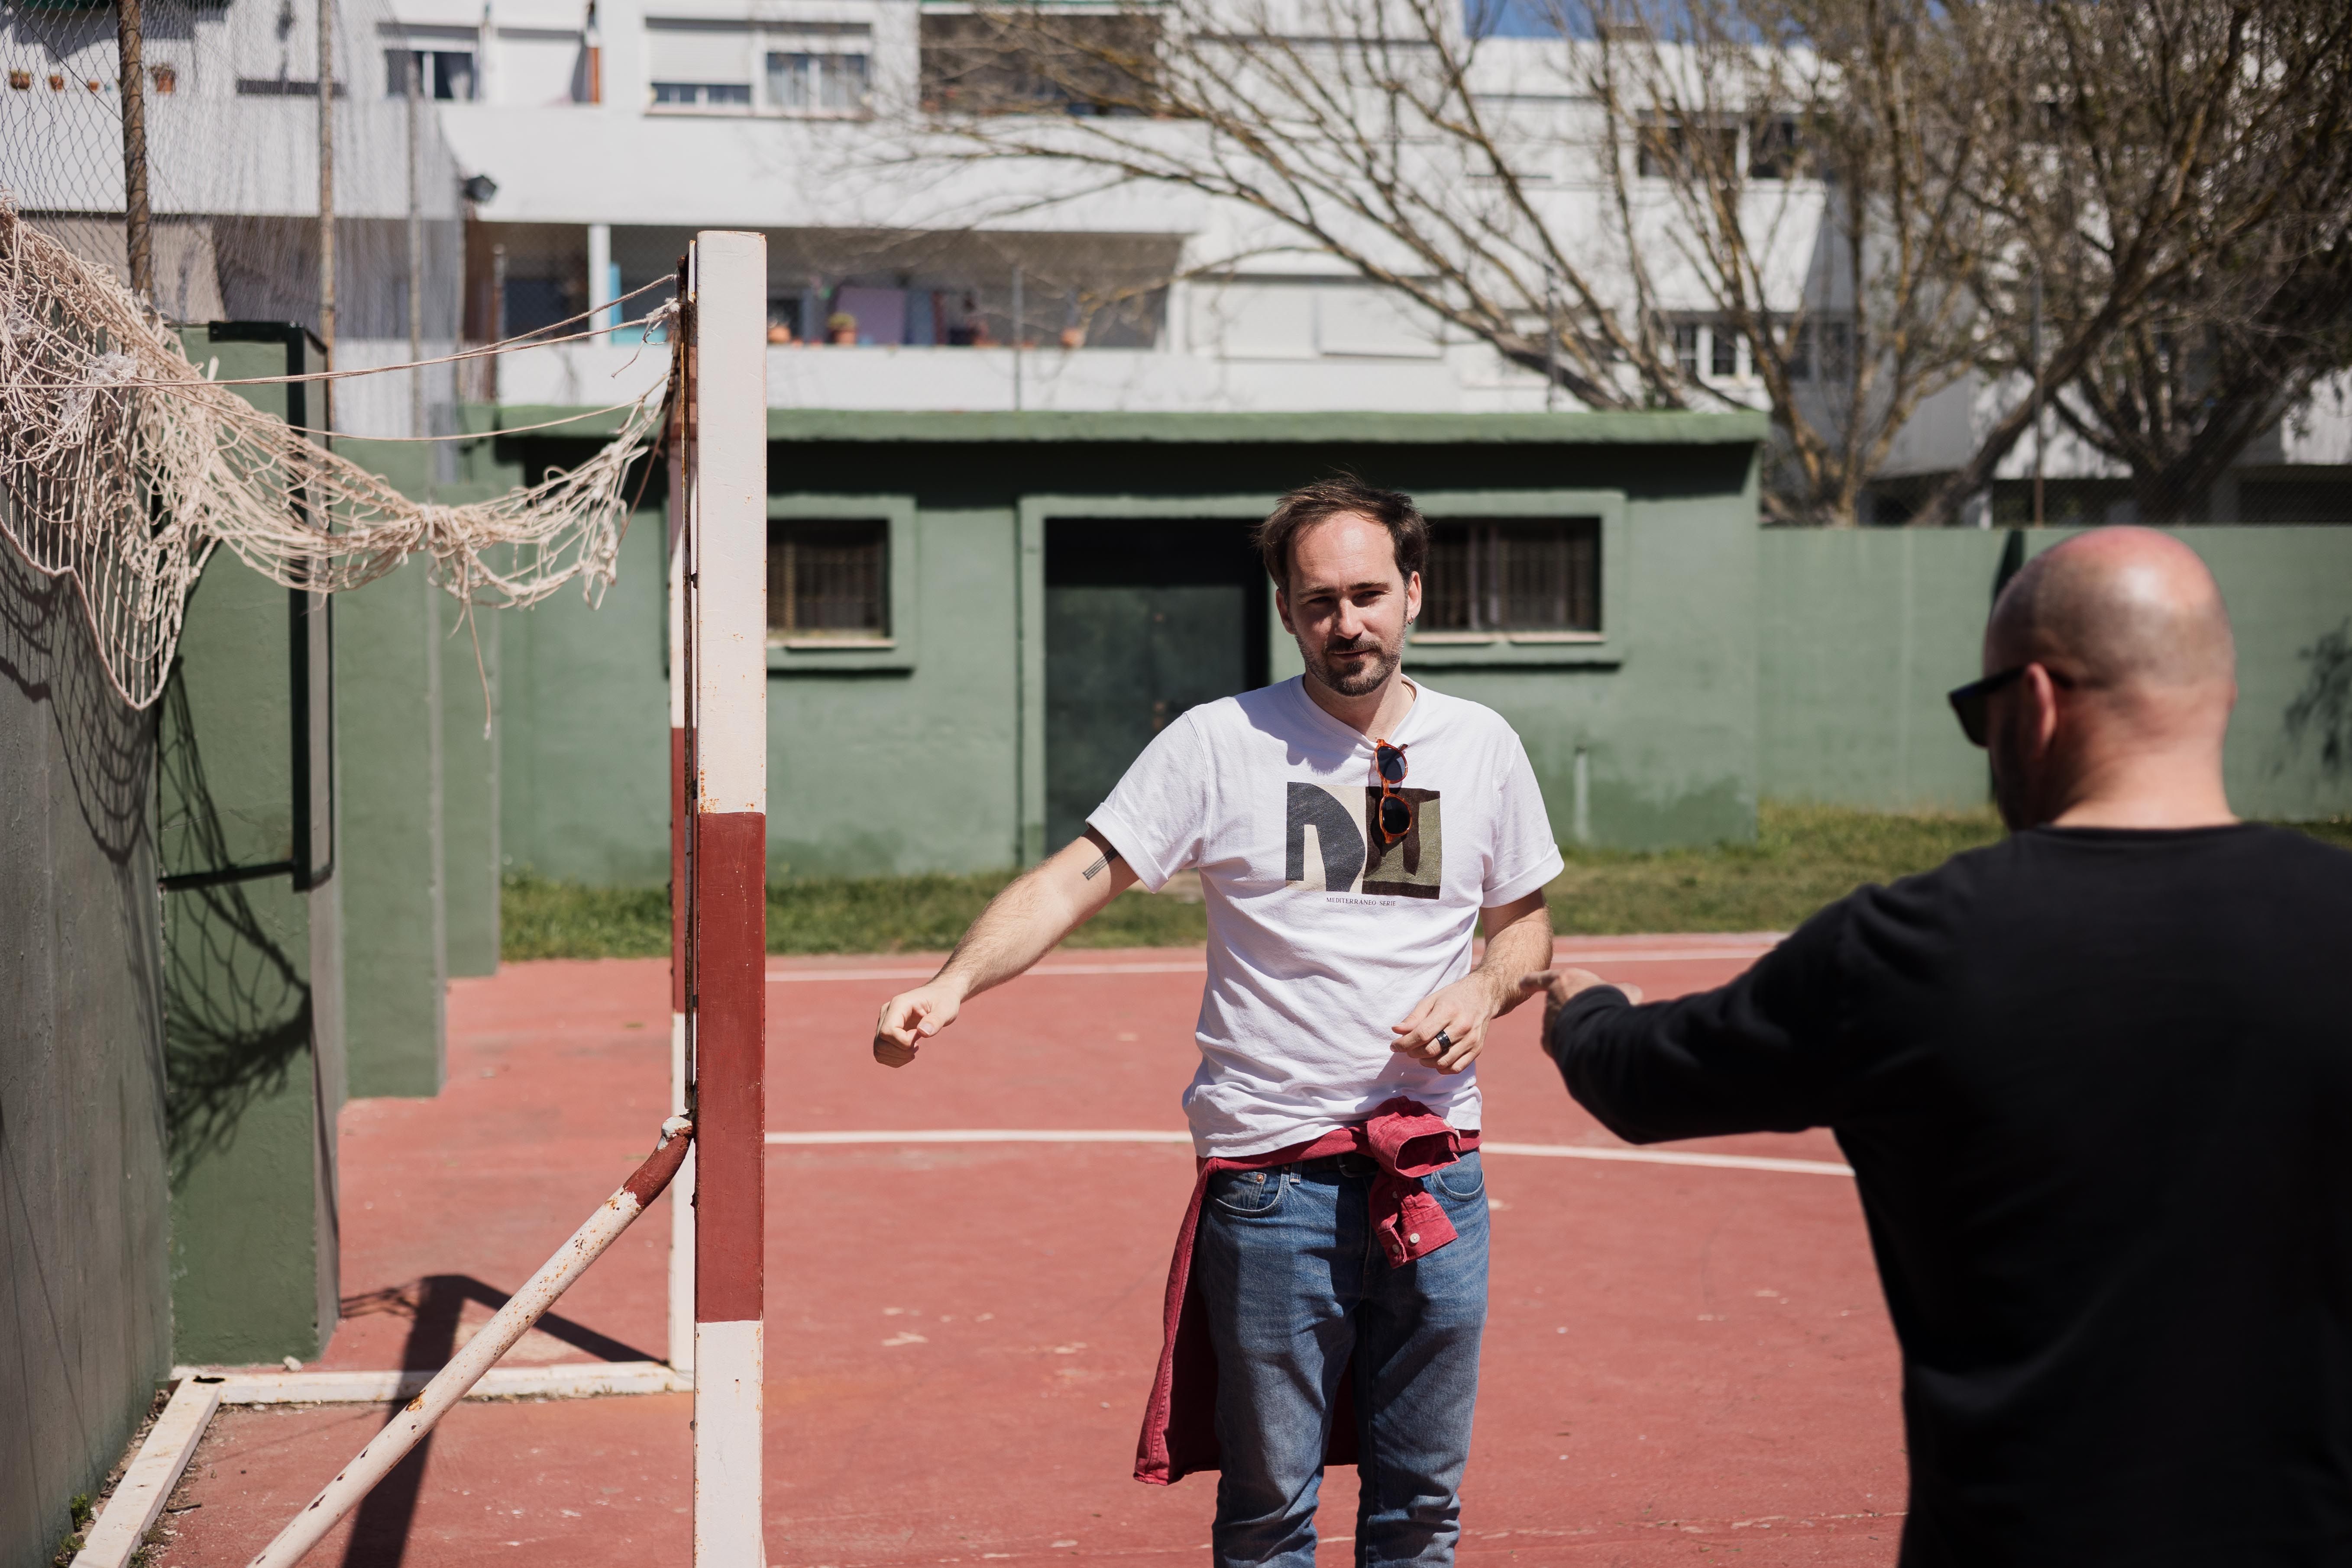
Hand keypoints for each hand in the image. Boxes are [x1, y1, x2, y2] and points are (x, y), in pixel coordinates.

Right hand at [873, 980, 964, 1067]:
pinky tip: (908, 1052)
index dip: (904, 1041)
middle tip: (917, 1046)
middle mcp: (887, 1012)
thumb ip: (936, 1020)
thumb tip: (923, 1032)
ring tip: (914, 1050)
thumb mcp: (946, 1009)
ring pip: (878, 1049)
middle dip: (901, 1052)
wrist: (940, 995)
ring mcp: (885, 1022)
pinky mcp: (887, 1031)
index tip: (919, 1036)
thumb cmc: (944, 1000)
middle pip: (880, 1042)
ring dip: (897, 1057)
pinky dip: (894, 1059)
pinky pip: (881, 1052)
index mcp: (899, 1004)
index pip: (888, 1031)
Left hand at [1390, 974, 1505, 1074]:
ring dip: (1426, 1062)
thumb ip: (1414, 1017)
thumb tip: (1397, 1031)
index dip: (1404, 1043)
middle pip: (1431, 1050)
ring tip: (1421, 1054)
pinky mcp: (1477, 1049)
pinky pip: (1457, 1068)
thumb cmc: (1453, 997)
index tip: (1394, 1046)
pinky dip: (1442, 1068)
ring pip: (1443, 1062)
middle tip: (1408, 1048)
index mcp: (1448, 1011)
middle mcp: (1462, 1026)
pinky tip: (1436, 1060)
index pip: (1422, 1034)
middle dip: (1413, 1052)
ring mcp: (1471, 1040)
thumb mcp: (1431, 1000)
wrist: (1483, 995)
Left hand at [1517, 968, 1643, 1042]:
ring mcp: (1548, 1022)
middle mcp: (1551, 1000)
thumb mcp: (1623, 991)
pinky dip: (1571, 1048)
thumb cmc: (1612, 1004)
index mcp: (1565, 981)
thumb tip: (1628, 998)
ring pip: (1562, 1029)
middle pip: (1562, 1009)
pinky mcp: (1548, 1043)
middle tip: (1597, 1020)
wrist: (1600, 1028)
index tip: (1521, 983)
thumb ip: (1620, 992)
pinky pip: (1559, 1046)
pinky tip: (1586, 1049)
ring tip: (1596, 1035)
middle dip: (1575, 1016)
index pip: (1545, 978)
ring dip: (1576, 1032)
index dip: (1534, 980)